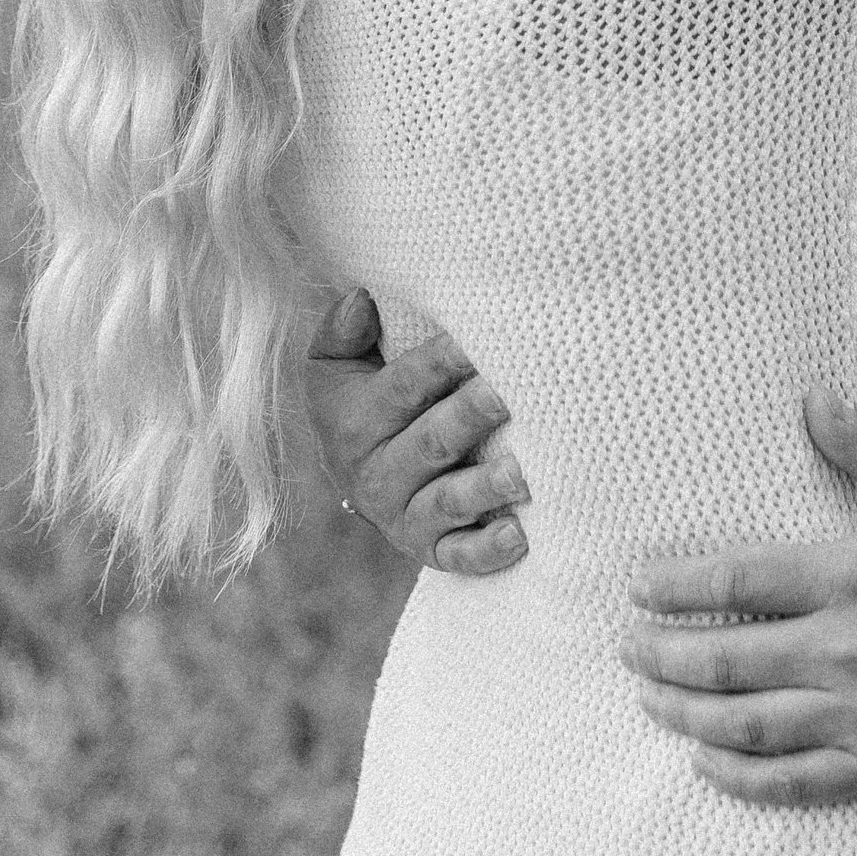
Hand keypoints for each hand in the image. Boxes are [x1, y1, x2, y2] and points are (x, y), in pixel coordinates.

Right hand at [306, 290, 528, 575]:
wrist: (356, 481)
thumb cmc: (361, 406)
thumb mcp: (335, 370)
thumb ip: (341, 334)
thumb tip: (359, 300)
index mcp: (355, 424)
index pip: (401, 388)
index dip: (439, 363)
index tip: (476, 342)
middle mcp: (377, 474)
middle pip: (430, 443)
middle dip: (469, 417)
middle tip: (506, 396)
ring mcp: (404, 516)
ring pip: (446, 501)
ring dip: (483, 488)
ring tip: (520, 473)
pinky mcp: (430, 551)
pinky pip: (458, 555)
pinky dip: (487, 550)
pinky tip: (518, 536)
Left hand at [619, 393, 856, 803]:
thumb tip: (811, 400)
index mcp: (851, 576)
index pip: (738, 582)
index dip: (678, 587)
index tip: (639, 589)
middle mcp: (848, 649)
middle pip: (727, 660)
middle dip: (663, 656)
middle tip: (627, 649)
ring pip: (750, 724)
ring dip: (688, 714)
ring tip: (652, 700)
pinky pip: (798, 780)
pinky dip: (744, 776)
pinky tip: (709, 764)